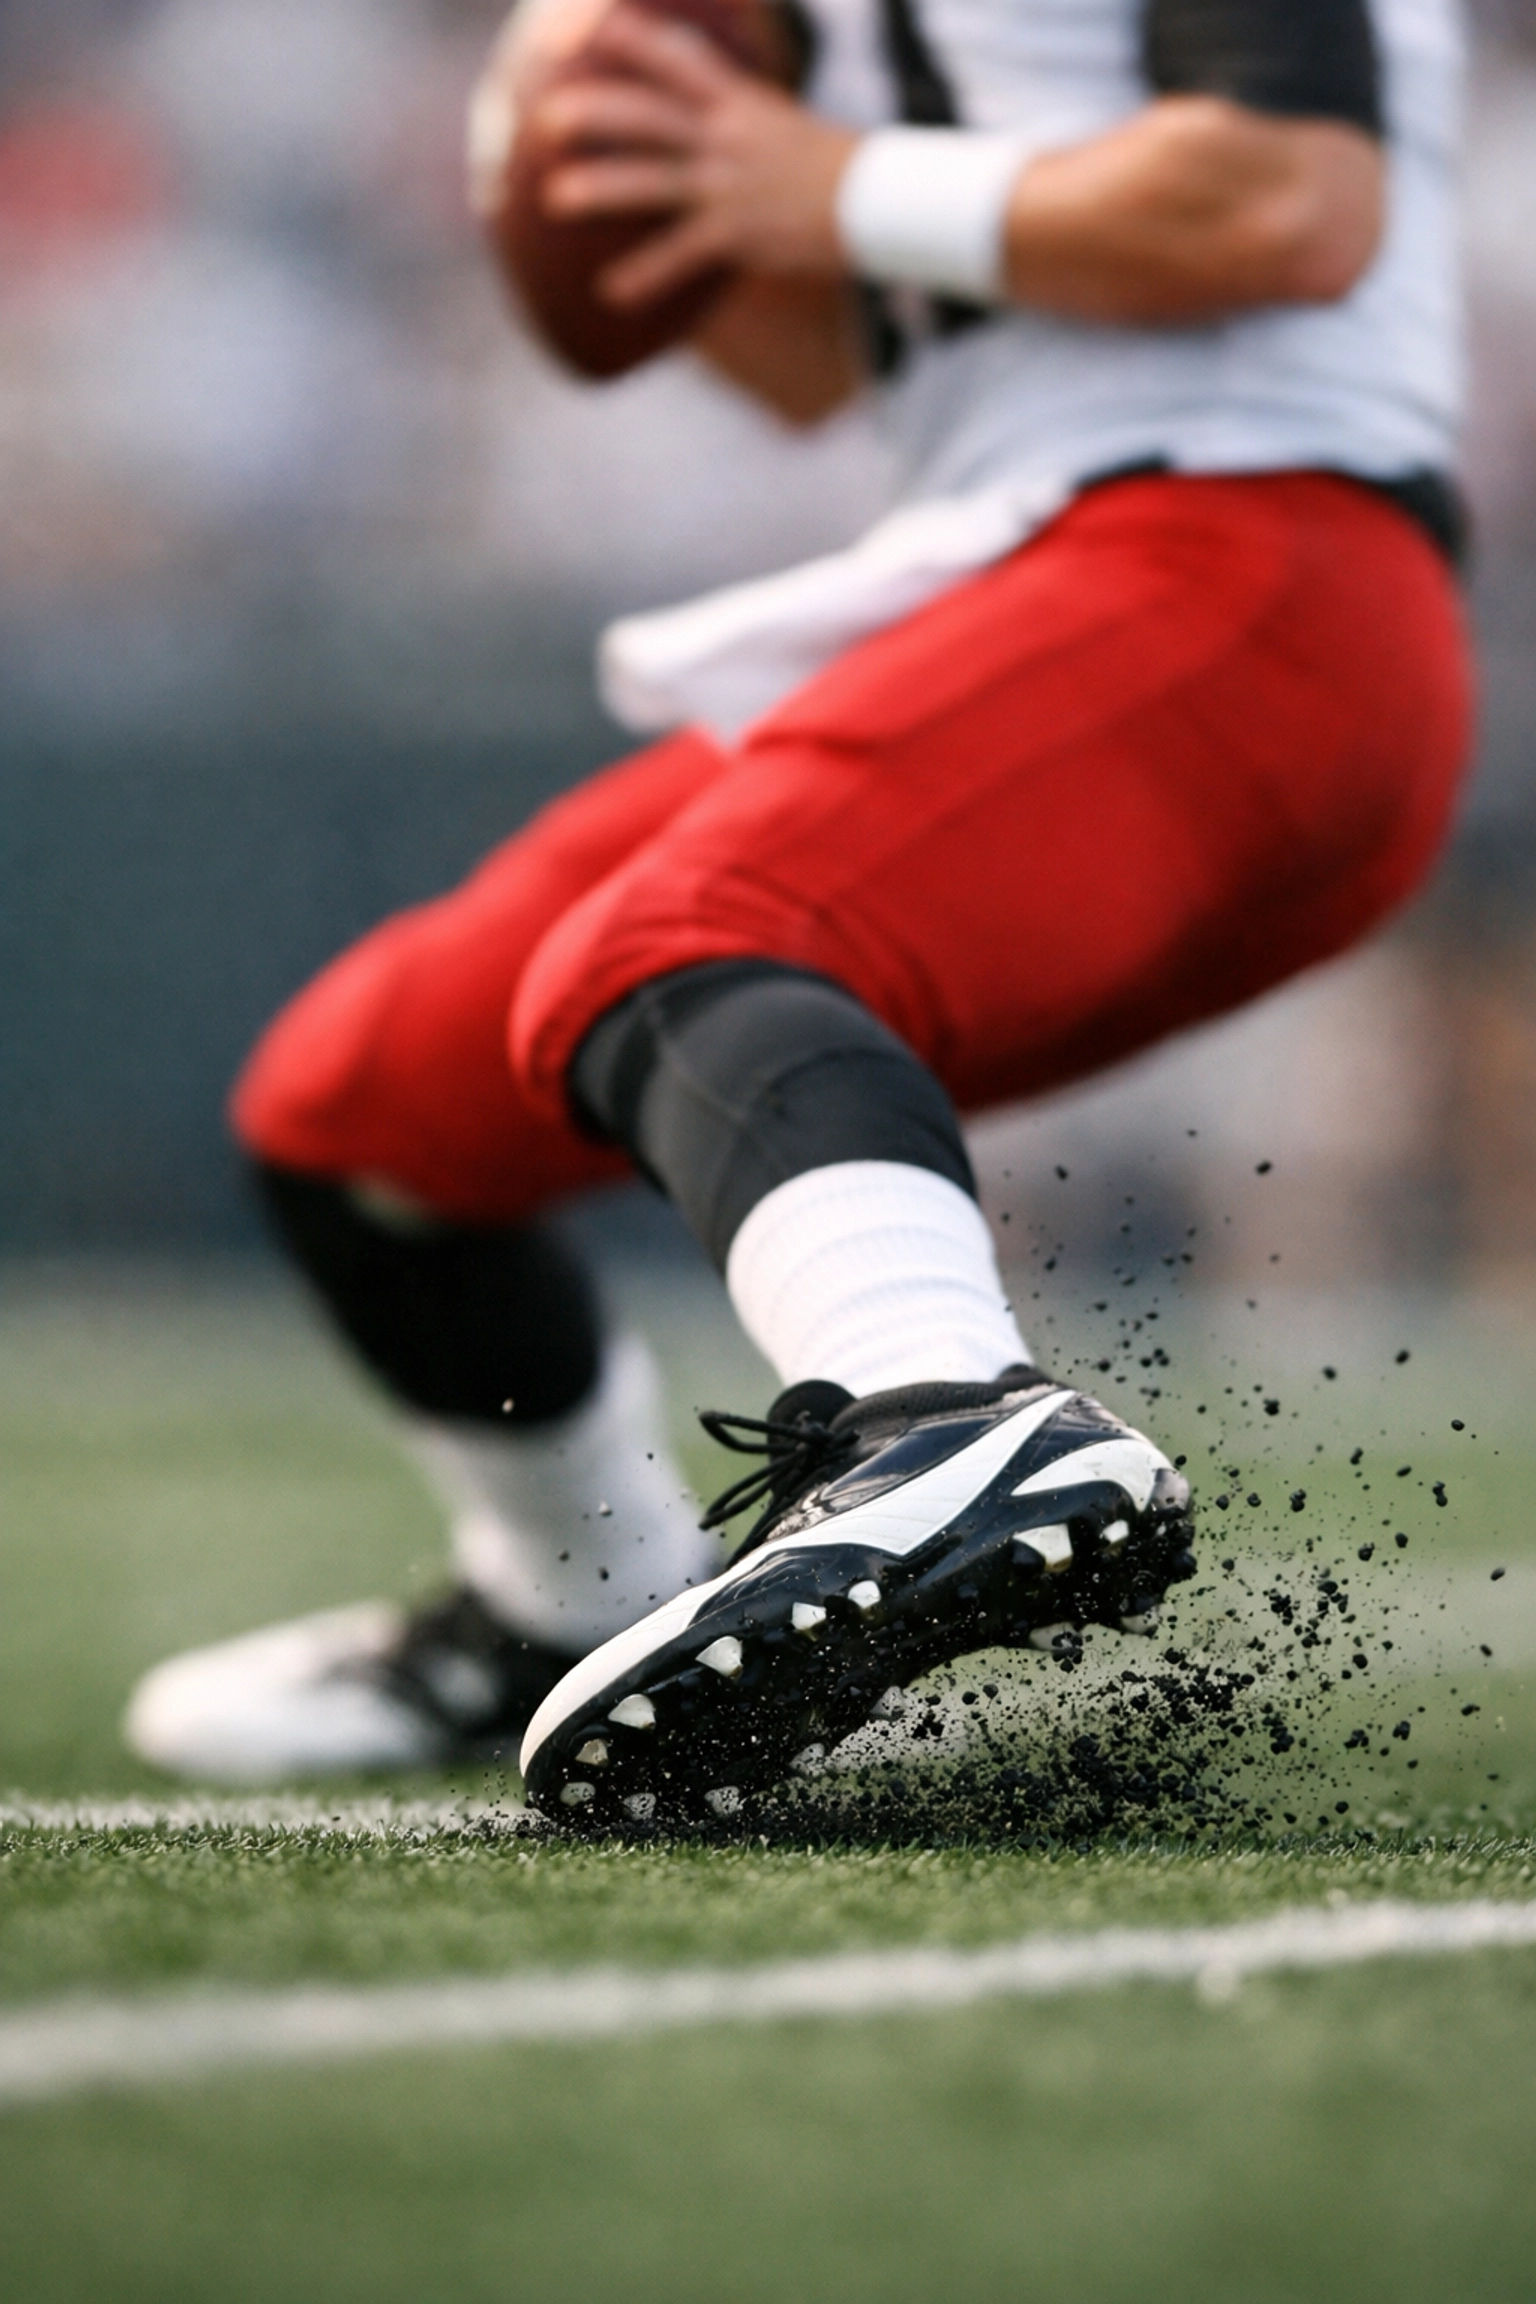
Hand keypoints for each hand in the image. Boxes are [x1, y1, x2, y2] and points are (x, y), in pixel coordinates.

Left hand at [532, 4, 857, 306]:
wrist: (877, 201)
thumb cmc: (830, 166)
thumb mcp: (781, 121)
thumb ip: (734, 110)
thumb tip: (704, 96)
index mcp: (737, 104)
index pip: (679, 60)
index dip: (635, 41)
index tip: (595, 27)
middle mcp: (725, 138)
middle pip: (647, 116)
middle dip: (595, 113)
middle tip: (547, 117)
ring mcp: (727, 186)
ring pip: (651, 181)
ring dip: (599, 189)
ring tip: (556, 199)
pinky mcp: (736, 234)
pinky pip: (680, 255)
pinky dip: (644, 276)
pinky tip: (610, 293)